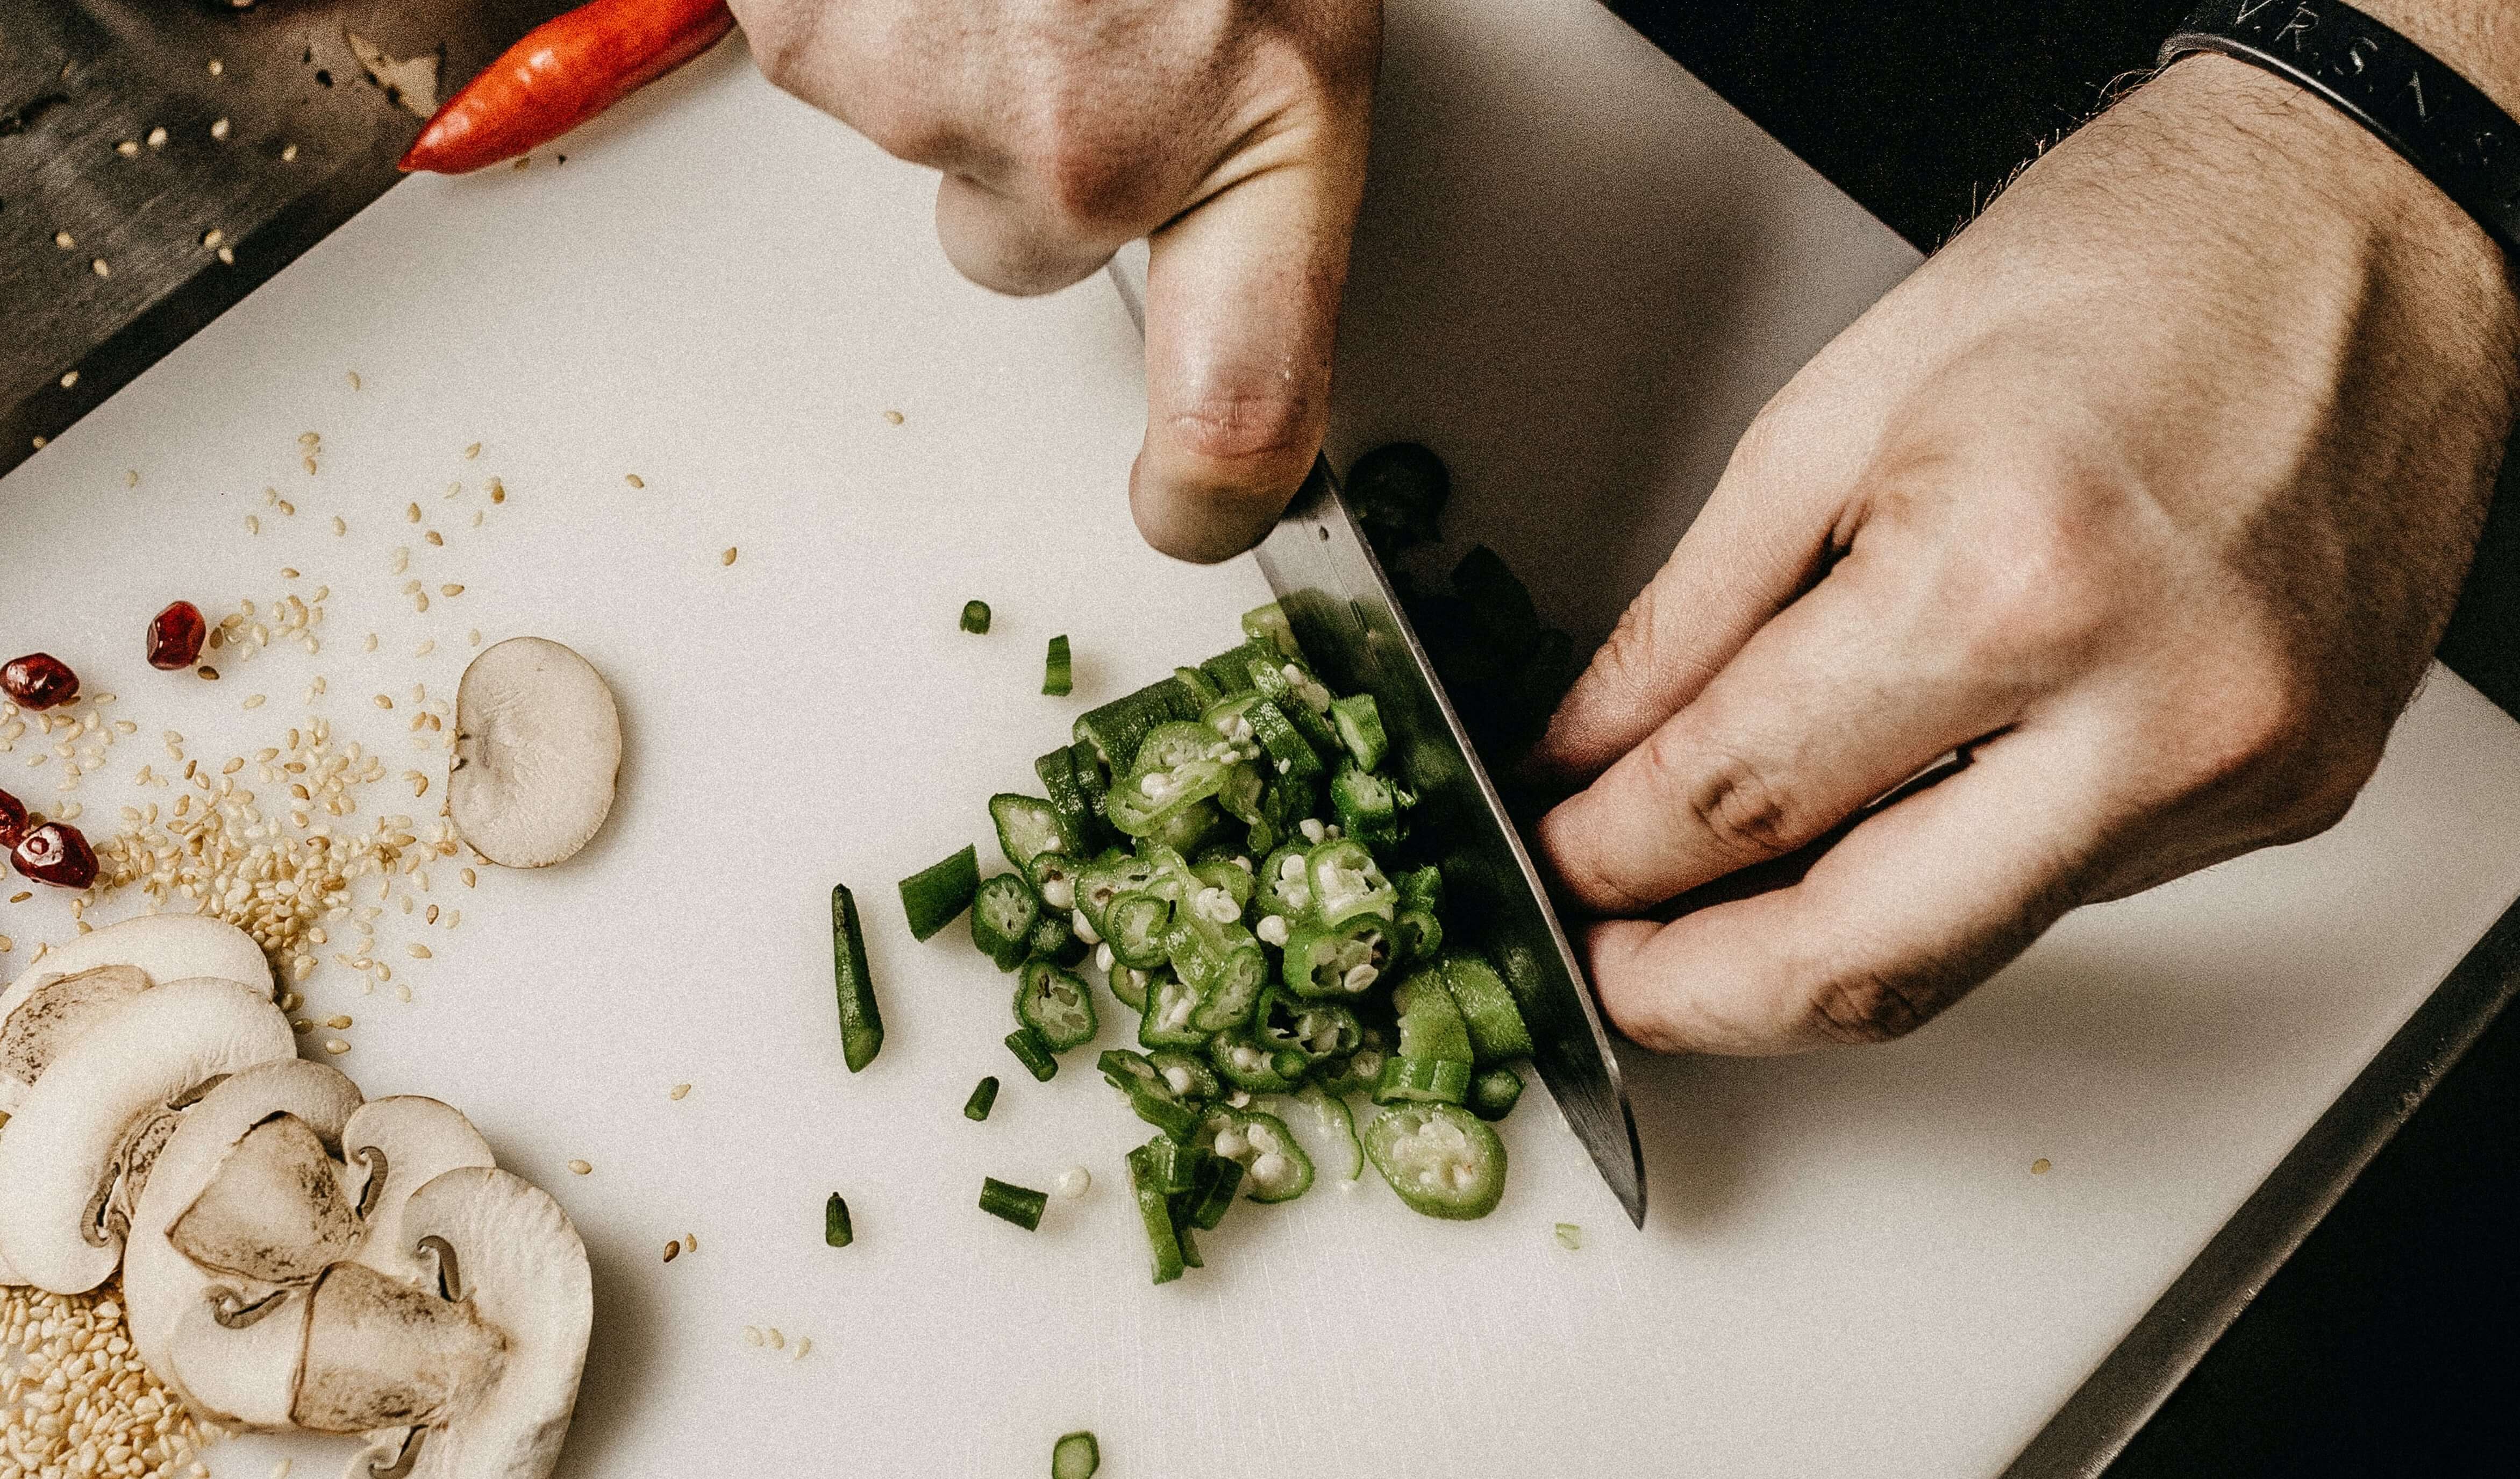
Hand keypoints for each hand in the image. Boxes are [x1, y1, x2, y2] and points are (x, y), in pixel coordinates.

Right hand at [726, 0, 1379, 559]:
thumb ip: (1234, 136)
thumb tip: (1205, 266)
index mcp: (1260, 125)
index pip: (1250, 403)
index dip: (1214, 486)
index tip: (1188, 510)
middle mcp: (1087, 143)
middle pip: (1013, 247)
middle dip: (1029, 142)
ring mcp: (929, 86)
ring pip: (911, 128)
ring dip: (946, 36)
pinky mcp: (805, 23)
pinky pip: (818, 38)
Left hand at [1530, 55, 2519, 1054]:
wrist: (2368, 223)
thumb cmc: (2130, 262)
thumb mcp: (1838, 408)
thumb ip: (1691, 615)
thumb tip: (1591, 752)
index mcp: (2012, 580)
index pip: (1743, 798)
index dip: (1608, 854)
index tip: (1555, 854)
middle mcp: (2149, 707)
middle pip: (1863, 961)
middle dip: (1695, 993)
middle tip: (1607, 965)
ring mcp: (2237, 771)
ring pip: (1966, 956)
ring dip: (1811, 958)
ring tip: (1706, 913)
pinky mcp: (2290, 795)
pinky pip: (2066, 893)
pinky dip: (1941, 885)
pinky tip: (1875, 834)